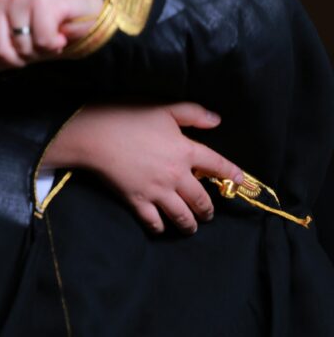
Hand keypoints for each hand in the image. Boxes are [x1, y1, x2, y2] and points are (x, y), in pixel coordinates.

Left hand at [0, 0, 103, 69]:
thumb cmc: (46, 30)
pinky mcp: (42, 2)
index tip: (21, 50)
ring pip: (21, 48)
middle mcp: (1, 0)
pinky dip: (54, 44)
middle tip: (37, 45)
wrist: (83, 15)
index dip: (4, 61)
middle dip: (22, 58)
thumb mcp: (11, 45)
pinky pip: (41, 41)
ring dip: (41, 51)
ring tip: (50, 37)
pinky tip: (60, 33)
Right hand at [42, 101, 243, 234]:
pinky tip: (161, 228)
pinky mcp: (138, 201)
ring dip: (190, 225)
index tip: (240, 181)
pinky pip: (154, 222)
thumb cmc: (128, 117)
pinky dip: (160, 227)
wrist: (95, 135)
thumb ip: (193, 113)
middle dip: (208, 210)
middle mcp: (176, 175)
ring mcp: (157, 191)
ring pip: (182, 216)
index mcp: (185, 151)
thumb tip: (217, 120)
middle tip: (209, 215)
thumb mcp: (163, 108)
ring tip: (191, 227)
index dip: (231, 173)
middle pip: (201, 200)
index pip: (217, 165)